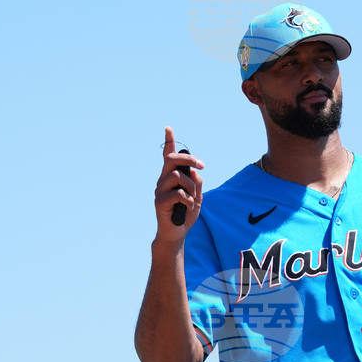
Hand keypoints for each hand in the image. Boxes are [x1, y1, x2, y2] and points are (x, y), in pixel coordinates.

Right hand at [154, 126, 204, 243]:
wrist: (177, 233)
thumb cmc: (185, 213)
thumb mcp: (197, 196)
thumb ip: (196, 182)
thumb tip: (194, 171)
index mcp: (171, 177)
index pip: (168, 156)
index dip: (169, 141)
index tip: (169, 128)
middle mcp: (163, 181)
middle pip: (171, 159)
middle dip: (189, 159)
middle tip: (201, 166)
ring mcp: (160, 191)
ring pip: (176, 176)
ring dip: (190, 186)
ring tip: (192, 198)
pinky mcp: (160, 202)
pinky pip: (177, 193)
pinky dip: (187, 199)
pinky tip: (188, 206)